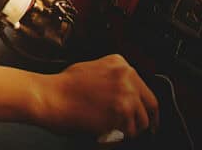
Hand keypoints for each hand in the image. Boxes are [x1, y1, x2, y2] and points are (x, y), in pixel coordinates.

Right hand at [38, 54, 157, 139]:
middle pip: (150, 104)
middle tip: (143, 130)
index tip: (147, 114)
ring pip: (142, 121)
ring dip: (132, 130)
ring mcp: (126, 95)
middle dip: (147, 120)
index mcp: (120, 63)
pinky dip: (121, 137)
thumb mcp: (91, 69)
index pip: (144, 87)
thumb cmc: (63, 86)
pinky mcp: (120, 113)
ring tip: (118, 132)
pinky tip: (109, 134)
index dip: (145, 105)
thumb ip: (111, 77)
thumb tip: (122, 93)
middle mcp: (127, 77)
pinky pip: (129, 132)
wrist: (51, 96)